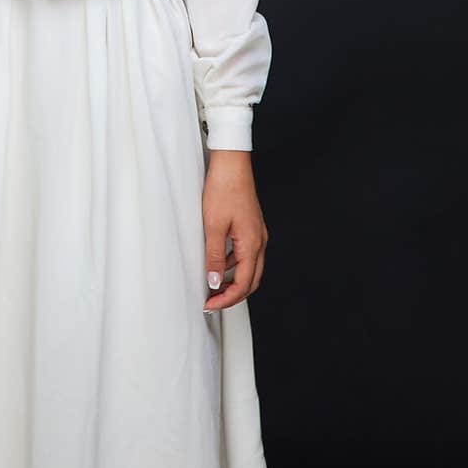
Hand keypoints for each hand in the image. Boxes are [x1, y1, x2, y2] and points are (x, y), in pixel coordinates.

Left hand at [201, 150, 267, 311]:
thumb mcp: (212, 226)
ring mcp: (257, 233)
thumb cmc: (223, 189)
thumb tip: (214, 282)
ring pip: (249, 268)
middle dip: (232, 295)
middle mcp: (259, 241)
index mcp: (252, 244)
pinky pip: (245, 254)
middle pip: (251, 280)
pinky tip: (217, 262)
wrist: (231, 163)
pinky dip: (233, 264)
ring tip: (211, 285)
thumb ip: (214, 256)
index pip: (243, 284)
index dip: (226, 299)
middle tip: (211, 302)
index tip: (208, 304)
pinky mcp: (251, 226)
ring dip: (233, 280)